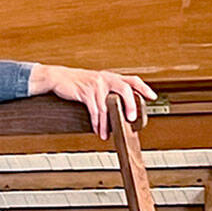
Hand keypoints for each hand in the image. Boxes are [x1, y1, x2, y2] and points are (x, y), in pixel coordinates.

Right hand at [28, 64, 155, 139]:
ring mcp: (96, 85)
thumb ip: (108, 91)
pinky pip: (95, 111)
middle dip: (131, 104)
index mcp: (111, 77)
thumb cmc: (78, 82)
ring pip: (107, 106)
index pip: (132, 80)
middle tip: (132, 118)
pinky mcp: (86, 92)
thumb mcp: (96, 83)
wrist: (59, 77)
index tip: (153, 97)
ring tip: (107, 134)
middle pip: (125, 89)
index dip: (144, 88)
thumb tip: (120, 108)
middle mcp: (106, 79)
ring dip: (108, 123)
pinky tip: (98, 130)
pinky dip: (97, 123)